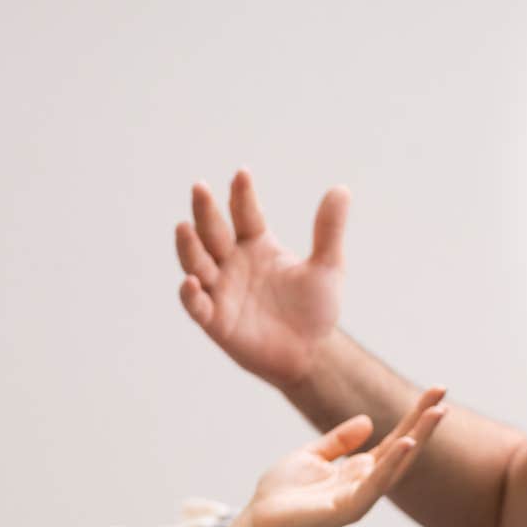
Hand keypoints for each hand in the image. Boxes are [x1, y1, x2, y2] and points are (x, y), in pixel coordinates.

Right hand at [175, 169, 348, 389]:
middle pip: (214, 231)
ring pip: (197, 262)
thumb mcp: (327, 267)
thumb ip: (329, 231)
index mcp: (256, 244)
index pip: (245, 213)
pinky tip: (190, 281)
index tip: (242, 174)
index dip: (242, 195)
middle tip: (199, 187)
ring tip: (184, 226)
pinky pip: (197, 305)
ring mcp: (221, 290)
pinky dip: (191, 294)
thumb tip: (342, 189)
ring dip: (189, 246)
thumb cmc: (315, 309)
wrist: (310, 352)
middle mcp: (232, 262)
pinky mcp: (215, 320)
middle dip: (205, 211)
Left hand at [232, 386, 446, 526]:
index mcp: (359, 470)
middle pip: (404, 449)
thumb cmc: (281, 493)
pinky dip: (392, 463)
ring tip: (437, 413)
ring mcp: (361, 498)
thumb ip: (339, 440)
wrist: (258, 520)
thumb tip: (369, 421)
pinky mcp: (348, 509)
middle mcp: (366, 484)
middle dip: (424, 422)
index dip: (414, 416)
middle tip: (443, 395)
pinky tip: (406, 442)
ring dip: (418, 438)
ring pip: (397, 465)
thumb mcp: (311, 455)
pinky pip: (376, 483)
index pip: (395, 439)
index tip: (435, 391)